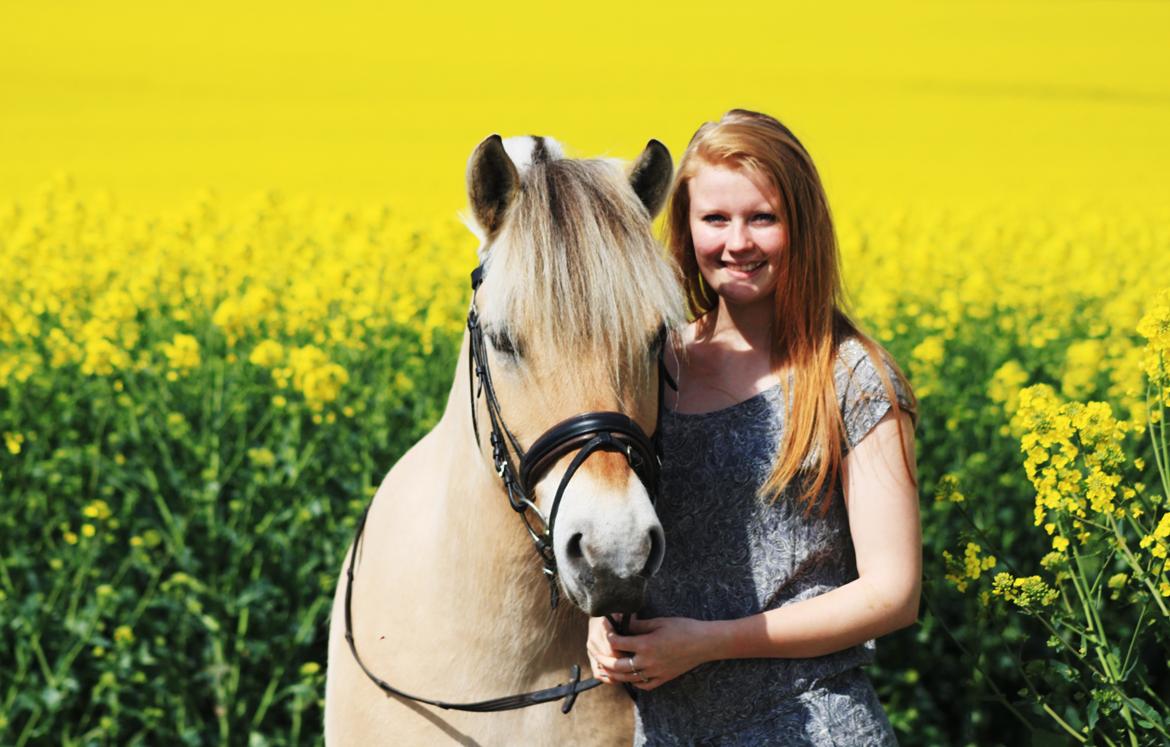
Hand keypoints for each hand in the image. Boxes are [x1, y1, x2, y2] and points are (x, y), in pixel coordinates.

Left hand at [589, 615, 711, 690]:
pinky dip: (634, 682)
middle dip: (604, 660)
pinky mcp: (663, 679)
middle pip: (617, 665)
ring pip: (628, 678)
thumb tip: (622, 624)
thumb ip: (638, 625)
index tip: (606, 630)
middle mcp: (647, 662)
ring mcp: (655, 673)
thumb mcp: (658, 622)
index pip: (617, 643)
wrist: (704, 643)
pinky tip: (630, 677)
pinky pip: (644, 685)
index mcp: (645, 645)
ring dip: (614, 674)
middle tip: (597, 655)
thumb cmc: (683, 628)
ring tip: (606, 668)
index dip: (609, 636)